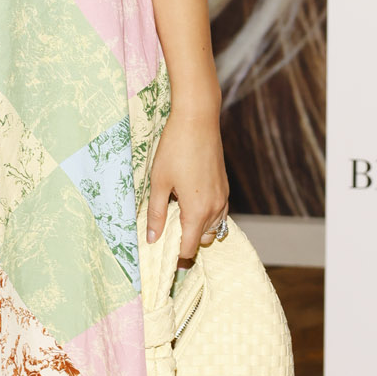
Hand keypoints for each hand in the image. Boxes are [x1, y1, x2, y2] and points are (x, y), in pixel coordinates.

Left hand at [146, 96, 228, 266]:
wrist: (198, 121)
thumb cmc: (175, 149)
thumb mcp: (159, 183)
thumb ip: (155, 214)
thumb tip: (151, 239)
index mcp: (197, 212)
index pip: (190, 248)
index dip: (176, 254)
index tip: (162, 250)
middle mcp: (215, 209)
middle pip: (203, 240)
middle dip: (186, 240)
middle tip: (166, 229)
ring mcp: (223, 198)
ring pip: (213, 228)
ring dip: (197, 228)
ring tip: (176, 213)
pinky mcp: (225, 187)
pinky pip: (219, 213)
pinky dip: (206, 215)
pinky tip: (189, 202)